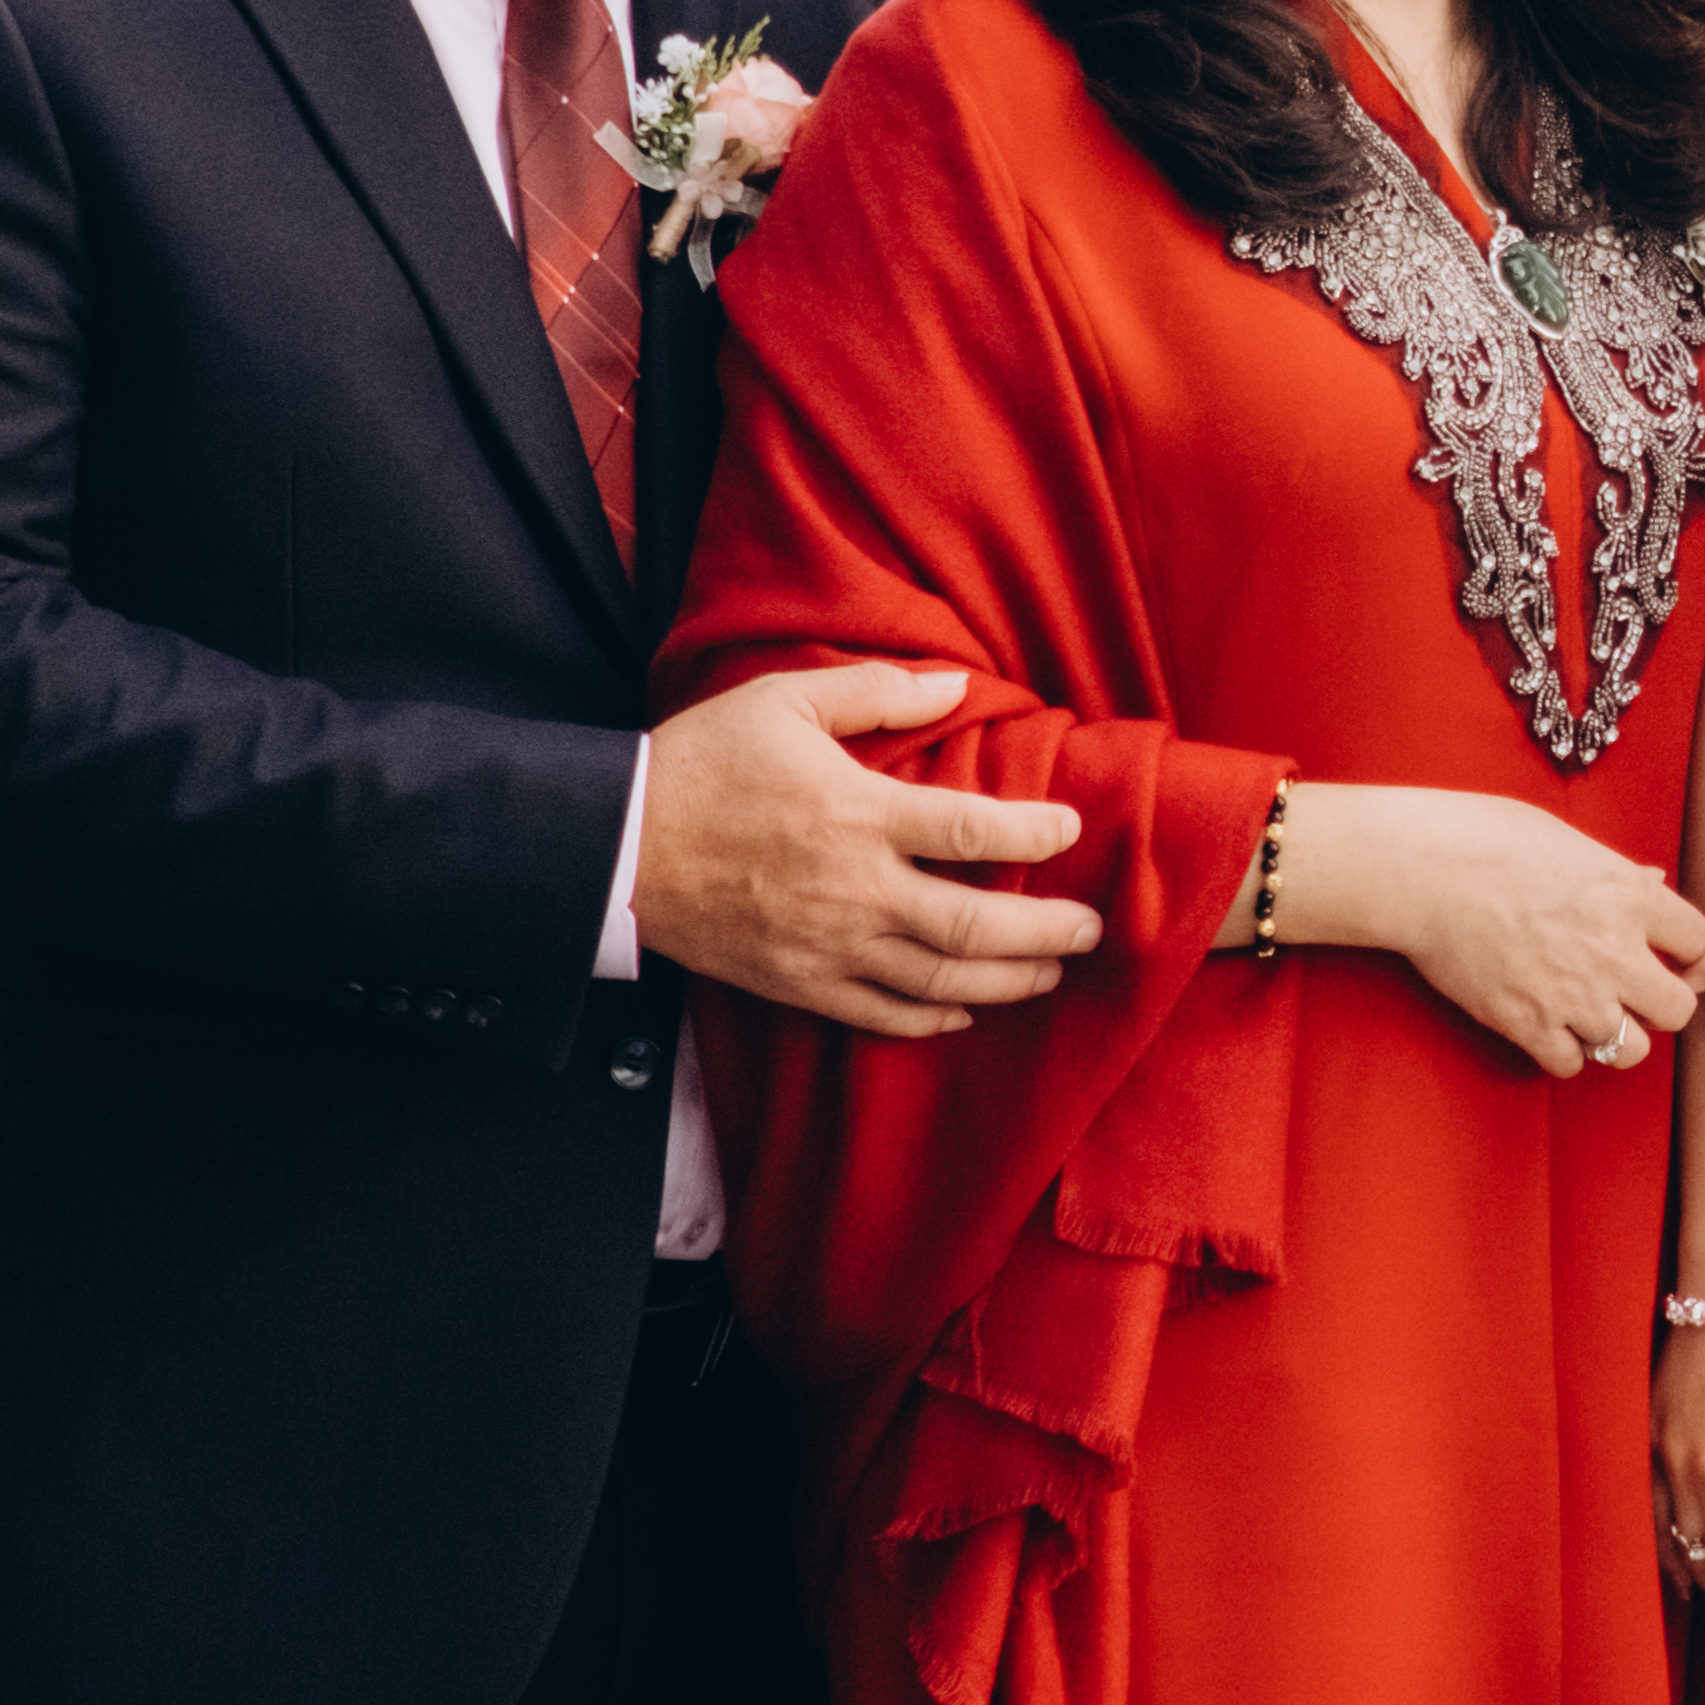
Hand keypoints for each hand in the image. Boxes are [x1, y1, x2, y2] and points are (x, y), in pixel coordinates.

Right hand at [636, 664, 1097, 1038]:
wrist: (613, 846)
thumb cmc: (701, 763)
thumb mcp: (785, 700)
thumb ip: (878, 692)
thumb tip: (957, 686)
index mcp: (858, 814)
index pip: (974, 832)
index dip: (1035, 833)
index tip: (1071, 830)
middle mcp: (853, 889)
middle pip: (974, 926)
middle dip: (1045, 932)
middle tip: (1092, 928)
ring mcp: (825, 946)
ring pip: (937, 980)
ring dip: (1005, 982)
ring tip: (1049, 973)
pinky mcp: (795, 983)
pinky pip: (877, 1014)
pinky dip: (929, 1019)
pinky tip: (963, 1011)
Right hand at [1284, 781, 1704, 1074]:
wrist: (1424, 872)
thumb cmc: (1492, 841)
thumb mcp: (1572, 843)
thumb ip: (1620, 875)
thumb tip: (1653, 886)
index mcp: (1630, 898)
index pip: (1698, 941)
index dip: (1682, 946)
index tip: (1661, 947)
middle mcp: (1613, 952)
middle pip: (1678, 1010)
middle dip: (1661, 1003)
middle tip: (1634, 991)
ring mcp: (1571, 995)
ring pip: (1631, 1050)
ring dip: (1616, 1035)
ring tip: (1593, 1014)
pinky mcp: (1527, 1024)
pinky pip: (1570, 1064)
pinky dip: (1564, 1052)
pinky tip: (1550, 1026)